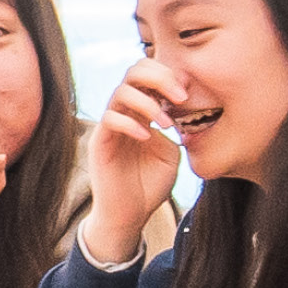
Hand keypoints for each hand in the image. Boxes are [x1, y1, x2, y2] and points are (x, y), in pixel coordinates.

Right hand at [82, 61, 191, 262]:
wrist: (129, 215)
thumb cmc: (149, 185)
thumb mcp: (172, 153)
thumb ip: (174, 128)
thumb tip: (181, 109)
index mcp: (141, 112)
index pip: (148, 74)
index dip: (168, 75)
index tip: (188, 93)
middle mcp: (124, 113)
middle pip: (133, 72)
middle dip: (159, 77)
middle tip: (180, 96)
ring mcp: (110, 127)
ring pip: (121, 92)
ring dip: (148, 102)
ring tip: (166, 123)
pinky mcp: (100, 143)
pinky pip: (110, 119)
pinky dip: (130, 123)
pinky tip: (147, 137)